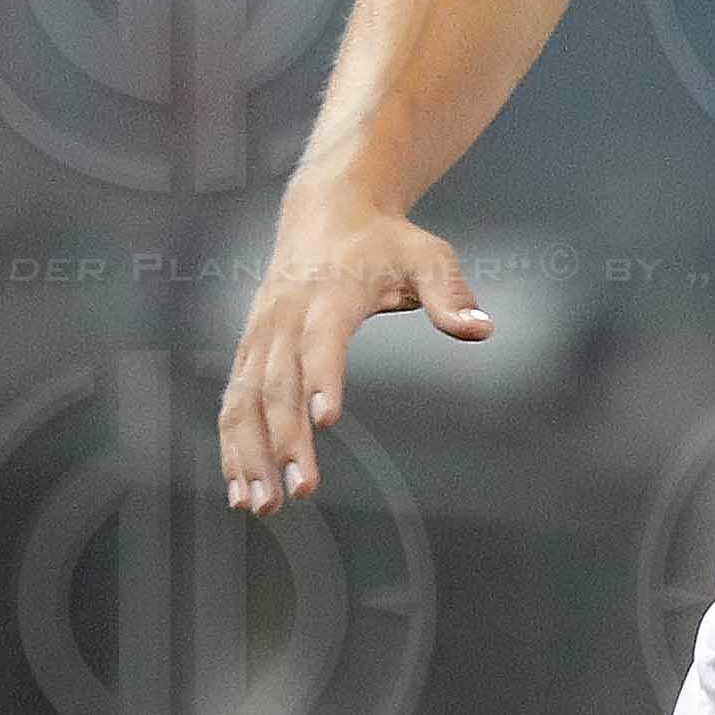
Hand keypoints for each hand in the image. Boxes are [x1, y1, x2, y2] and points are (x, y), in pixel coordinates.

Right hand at [218, 198, 491, 511]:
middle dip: (285, 439)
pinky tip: (241, 489)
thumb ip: (451, 294)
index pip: (321, 338)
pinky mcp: (249, 349)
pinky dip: (232, 446)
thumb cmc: (383, 240)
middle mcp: (286, 314)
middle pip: (278, 383)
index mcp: (330, 292)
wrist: (326, 208)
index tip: (326, 421)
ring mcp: (261, 333)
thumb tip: (483, 329)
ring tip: (262, 505)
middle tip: (301, 490)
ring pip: (245, 399)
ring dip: (249, 454)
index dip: (322, 377)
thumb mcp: (428, 255)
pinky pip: (233, 402)